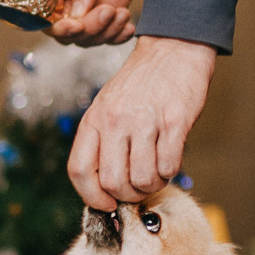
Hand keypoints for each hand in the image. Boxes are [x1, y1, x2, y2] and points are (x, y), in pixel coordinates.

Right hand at [49, 0, 150, 45]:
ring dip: (106, 33)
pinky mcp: (114, 7)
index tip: (75, 25)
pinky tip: (128, 26)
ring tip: (122, 13)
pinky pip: (110, 34)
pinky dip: (118, 37)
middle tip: (108, 11)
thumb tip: (77, 14)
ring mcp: (93, 4)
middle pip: (68, 32)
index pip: (45, 15)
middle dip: (87, 31)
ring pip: (89, 37)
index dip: (56, 27)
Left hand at [68, 36, 214, 209]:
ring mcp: (144, 120)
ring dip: (152, 185)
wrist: (172, 50)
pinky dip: (170, 172)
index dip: (92, 197)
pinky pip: (169, 166)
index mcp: (94, 119)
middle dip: (128, 196)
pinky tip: (169, 158)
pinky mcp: (174, 121)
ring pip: (142, 179)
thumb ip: (102, 142)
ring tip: (156, 172)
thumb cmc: (140, 85)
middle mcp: (115, 120)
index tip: (106, 204)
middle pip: (112, 183)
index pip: (79, 171)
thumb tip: (105, 188)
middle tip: (138, 188)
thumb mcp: (107, 107)